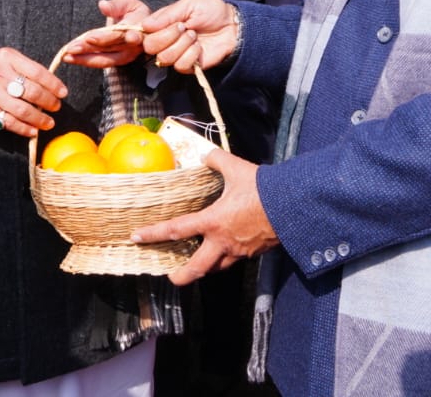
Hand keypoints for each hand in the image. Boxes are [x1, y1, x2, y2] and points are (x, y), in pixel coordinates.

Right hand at [0, 47, 66, 137]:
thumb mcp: (4, 60)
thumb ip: (25, 69)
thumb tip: (52, 85)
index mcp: (7, 58)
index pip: (37, 71)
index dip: (53, 84)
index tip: (63, 93)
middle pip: (32, 91)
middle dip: (49, 102)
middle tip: (56, 107)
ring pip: (22, 110)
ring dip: (39, 119)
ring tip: (48, 122)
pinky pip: (9, 122)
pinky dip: (24, 129)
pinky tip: (33, 131)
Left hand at [62, 0, 151, 68]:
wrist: (142, 25)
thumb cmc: (132, 11)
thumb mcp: (127, 3)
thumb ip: (115, 5)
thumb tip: (103, 5)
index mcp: (138, 26)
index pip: (120, 33)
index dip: (105, 37)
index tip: (89, 37)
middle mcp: (134, 44)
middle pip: (110, 48)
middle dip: (89, 49)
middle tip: (71, 48)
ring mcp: (128, 54)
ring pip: (105, 59)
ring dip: (84, 58)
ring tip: (66, 56)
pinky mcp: (120, 61)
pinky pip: (102, 62)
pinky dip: (85, 61)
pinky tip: (70, 58)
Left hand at [131, 149, 278, 285]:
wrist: (294, 205)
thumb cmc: (263, 188)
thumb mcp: (237, 168)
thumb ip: (216, 160)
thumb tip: (206, 155)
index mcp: (213, 221)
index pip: (176, 230)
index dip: (154, 233)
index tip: (137, 237)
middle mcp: (222, 241)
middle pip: (196, 268)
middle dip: (181, 275)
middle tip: (171, 276)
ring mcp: (238, 250)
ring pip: (216, 268)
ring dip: (204, 269)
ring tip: (196, 266)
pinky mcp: (253, 253)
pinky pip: (234, 260)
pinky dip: (225, 259)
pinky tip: (225, 252)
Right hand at [140, 0, 236, 72]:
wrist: (232, 25)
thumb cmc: (210, 11)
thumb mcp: (189, 5)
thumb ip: (167, 14)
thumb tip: (145, 24)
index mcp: (162, 25)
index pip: (143, 33)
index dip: (148, 31)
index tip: (165, 23)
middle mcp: (165, 41)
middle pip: (150, 47)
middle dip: (167, 36)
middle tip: (184, 27)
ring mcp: (176, 55)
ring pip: (164, 58)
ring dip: (181, 45)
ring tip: (194, 35)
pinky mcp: (188, 66)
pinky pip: (180, 65)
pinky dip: (191, 55)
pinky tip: (199, 47)